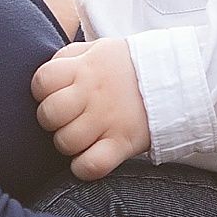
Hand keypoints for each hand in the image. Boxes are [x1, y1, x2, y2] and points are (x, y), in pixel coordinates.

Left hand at [29, 38, 151, 180]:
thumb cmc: (127, 65)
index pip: (42, 81)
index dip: (41, 91)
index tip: (53, 94)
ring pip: (66, 143)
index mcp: (84, 68)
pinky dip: (83, 168)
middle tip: (66, 119)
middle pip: (49, 115)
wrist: (175, 77)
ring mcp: (108, 120)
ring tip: (80, 136)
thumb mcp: (98, 49)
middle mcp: (93, 94)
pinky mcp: (123, 143)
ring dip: (67, 144)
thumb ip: (68, 58)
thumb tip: (45, 79)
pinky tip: (88, 158)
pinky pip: (91, 166)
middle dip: (51, 121)